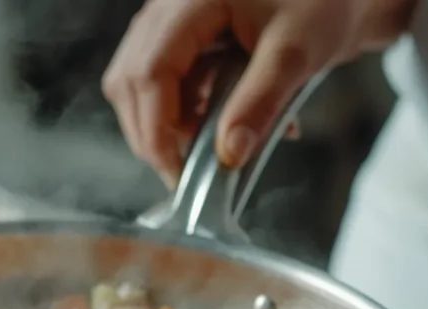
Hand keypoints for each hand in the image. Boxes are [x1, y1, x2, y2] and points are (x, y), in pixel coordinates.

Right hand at [102, 0, 415, 185]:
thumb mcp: (296, 53)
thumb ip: (259, 104)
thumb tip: (229, 156)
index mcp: (189, 1)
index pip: (148, 74)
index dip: (156, 130)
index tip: (177, 172)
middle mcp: (169, 5)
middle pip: (131, 81)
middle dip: (155, 133)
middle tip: (186, 173)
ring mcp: (171, 18)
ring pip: (140, 83)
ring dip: (170, 123)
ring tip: (210, 148)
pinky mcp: (183, 32)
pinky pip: (166, 78)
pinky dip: (188, 109)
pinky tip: (225, 122)